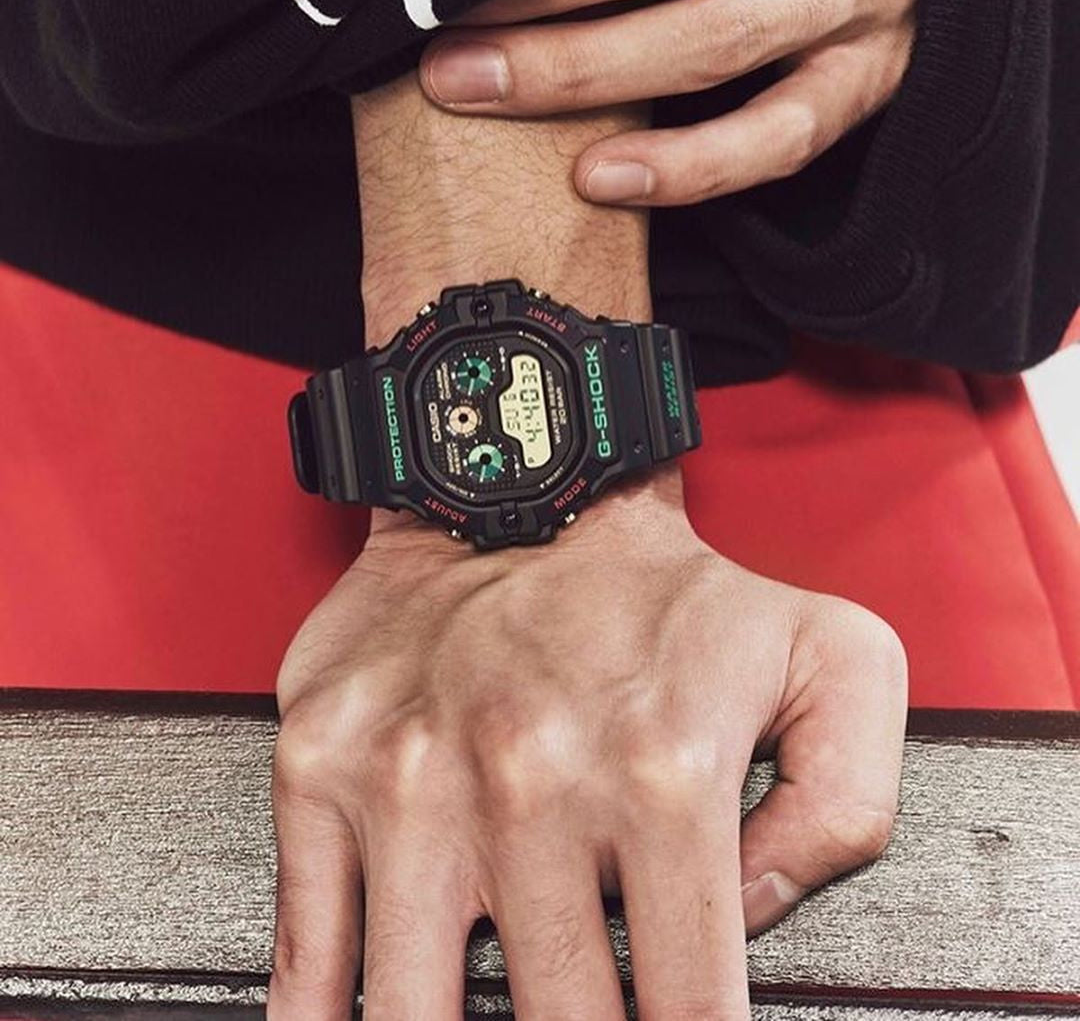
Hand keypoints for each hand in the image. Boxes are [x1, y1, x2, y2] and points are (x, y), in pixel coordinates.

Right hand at [267, 472, 906, 1018]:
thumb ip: (844, 806)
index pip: (688, 1010)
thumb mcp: (831, 657)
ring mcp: (410, 780)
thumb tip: (754, 923)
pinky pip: (305, 947)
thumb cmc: (664, 589)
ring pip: (410, 1018)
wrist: (518, 485)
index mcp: (663, 773)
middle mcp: (529, 783)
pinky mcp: (322, 765)